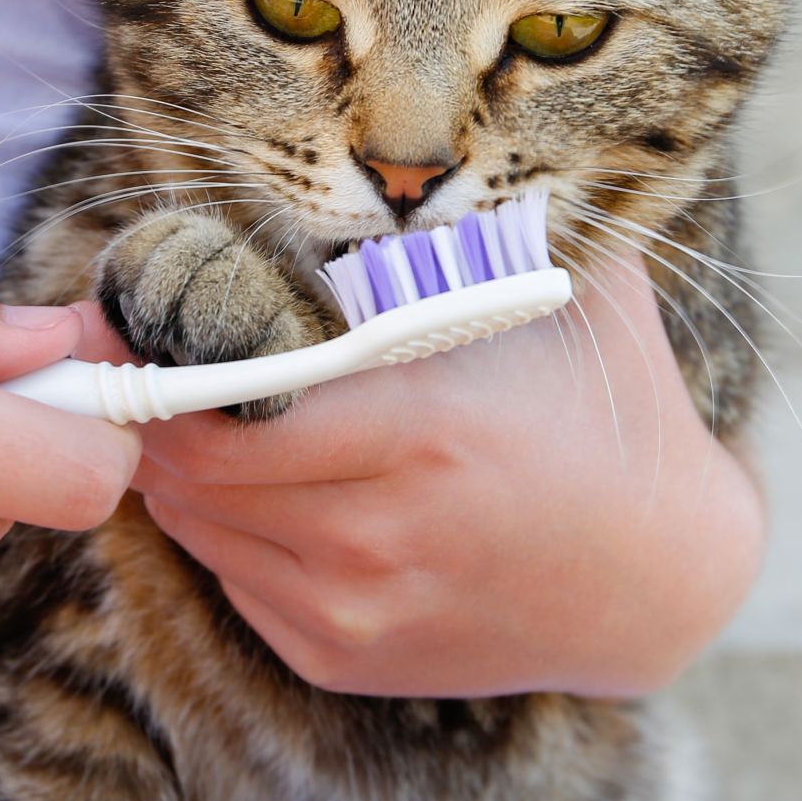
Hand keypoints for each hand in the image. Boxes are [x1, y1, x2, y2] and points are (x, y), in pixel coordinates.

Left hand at [76, 253, 763, 698]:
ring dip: (182, 470)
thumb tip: (396, 142)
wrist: (662, 583)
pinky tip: (266, 483)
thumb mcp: (566, 296)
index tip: (139, 322)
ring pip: (197, 530)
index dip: (160, 367)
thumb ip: (484, 221)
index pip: (222, 416)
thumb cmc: (607, 415)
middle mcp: (378, 536)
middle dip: (157, 413)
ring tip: (207, 413)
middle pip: (189, 474)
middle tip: (151, 360)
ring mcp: (356, 611)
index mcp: (423, 434)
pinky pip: (232, 580)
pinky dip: (225, 527)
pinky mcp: (344, 659)